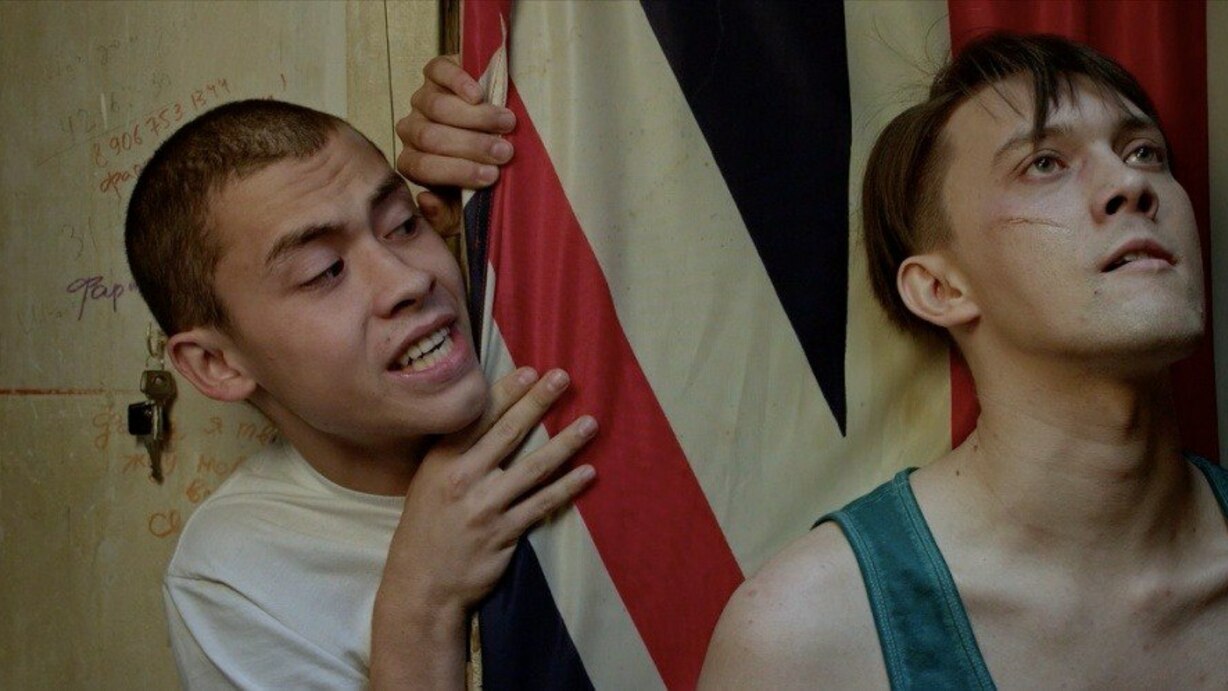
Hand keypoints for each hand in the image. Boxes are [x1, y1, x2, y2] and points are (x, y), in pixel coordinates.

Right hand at [371, 367, 595, 688]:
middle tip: (563, 377)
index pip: (478, 417)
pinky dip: (567, 488)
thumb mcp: (429, 481)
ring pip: (533, 467)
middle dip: (538, 402)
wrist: (422, 583)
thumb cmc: (427, 526)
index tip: (531, 370)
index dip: (507, 391)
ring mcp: (485, 506)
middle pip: (509, 432)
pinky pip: (542, 504)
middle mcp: (463, 478)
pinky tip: (588, 473)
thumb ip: (455, 451)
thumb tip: (487, 415)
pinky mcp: (504, 532)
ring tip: (590, 423)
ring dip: (565, 443)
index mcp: (442, 460)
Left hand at [396, 55, 517, 233]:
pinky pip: (438, 72)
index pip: (423, 168)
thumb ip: (447, 214)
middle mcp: (412, 131)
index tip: (492, 176)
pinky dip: (458, 81)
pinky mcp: (434, 73)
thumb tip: (427, 200)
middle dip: (471, 146)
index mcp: (415, 163)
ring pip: (436, 107)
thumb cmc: (481, 168)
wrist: (493, 128)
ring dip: (476, 117)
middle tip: (504, 152)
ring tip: (507, 124)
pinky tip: (479, 94)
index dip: (457, 171)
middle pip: (431, 137)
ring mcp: (422, 100)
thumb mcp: (465, 201)